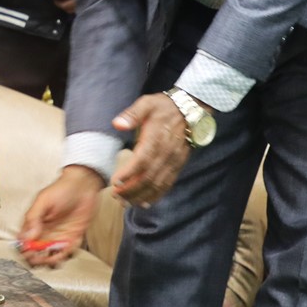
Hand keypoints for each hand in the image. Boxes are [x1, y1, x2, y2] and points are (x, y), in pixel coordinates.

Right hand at [16, 165, 103, 268]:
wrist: (84, 186)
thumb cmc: (62, 189)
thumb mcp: (43, 200)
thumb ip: (33, 218)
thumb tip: (26, 237)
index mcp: (34, 224)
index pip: (24, 242)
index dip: (24, 249)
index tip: (27, 251)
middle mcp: (44, 233)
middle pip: (35, 253)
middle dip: (35, 259)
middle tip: (38, 257)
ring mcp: (58, 237)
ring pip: (49, 257)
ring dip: (49, 261)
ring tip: (51, 257)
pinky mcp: (71, 239)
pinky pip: (66, 253)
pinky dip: (64, 256)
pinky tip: (64, 251)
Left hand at [109, 92, 193, 208]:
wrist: (191, 111)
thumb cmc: (164, 107)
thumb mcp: (147, 103)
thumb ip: (132, 114)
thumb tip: (117, 124)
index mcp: (156, 139)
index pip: (142, 160)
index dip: (129, 173)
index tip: (115, 182)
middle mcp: (166, 153)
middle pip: (148, 177)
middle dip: (131, 190)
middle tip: (116, 196)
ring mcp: (174, 162)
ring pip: (158, 184)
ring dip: (141, 196)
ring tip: (125, 203)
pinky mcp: (178, 166)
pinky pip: (168, 184)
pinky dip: (156, 196)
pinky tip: (144, 203)